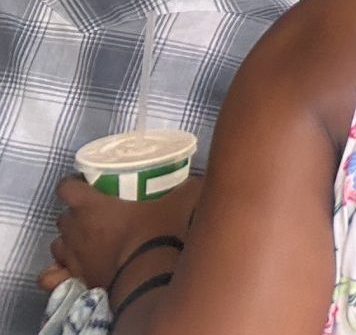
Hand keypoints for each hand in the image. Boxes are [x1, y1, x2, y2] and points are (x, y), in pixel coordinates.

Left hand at [51, 175, 196, 288]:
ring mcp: (72, 257)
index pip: (67, 187)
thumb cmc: (157, 235)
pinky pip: (52, 276)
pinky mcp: (76, 280)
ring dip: (70, 240)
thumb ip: (187, 188)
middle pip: (64, 216)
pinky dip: (57, 273)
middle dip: (76, 214)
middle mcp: (74, 230)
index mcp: (90, 205)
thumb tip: (196, 182)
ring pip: (59, 244)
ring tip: (88, 240)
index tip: (88, 185)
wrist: (148, 277)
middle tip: (98, 213)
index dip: (74, 184)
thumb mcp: (181, 202)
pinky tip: (68, 270)